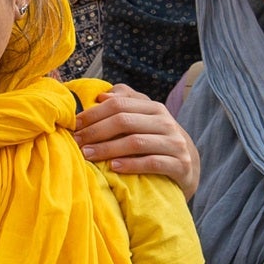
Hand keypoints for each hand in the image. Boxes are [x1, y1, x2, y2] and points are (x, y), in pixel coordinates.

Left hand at [71, 86, 200, 188]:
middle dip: (96, 131)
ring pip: (136, 142)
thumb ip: (126, 104)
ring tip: (88, 155)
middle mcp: (166, 123)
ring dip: (107, 149)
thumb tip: (102, 96)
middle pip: (124, 121)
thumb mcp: (145, 120)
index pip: (119, 105)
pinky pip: (152, 163)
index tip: (74, 125)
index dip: (93, 114)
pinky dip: (131, 164)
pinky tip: (113, 167)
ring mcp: (175, 143)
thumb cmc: (157, 141)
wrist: (188, 166)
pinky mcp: (180, 164)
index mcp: (154, 109)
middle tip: (76, 142)